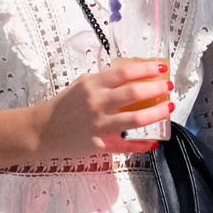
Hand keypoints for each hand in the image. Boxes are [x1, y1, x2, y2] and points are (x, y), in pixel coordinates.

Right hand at [30, 60, 172, 158]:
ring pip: (134, 120)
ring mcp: (99, 124)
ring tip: (169, 108)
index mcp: (92, 84)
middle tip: (168, 86)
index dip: (146, 68)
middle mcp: (97, 102)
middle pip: (133, 93)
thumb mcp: (81, 85)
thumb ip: (103, 81)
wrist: (43, 129)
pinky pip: (125, 145)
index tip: (161, 66)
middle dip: (156, 88)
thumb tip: (130, 76)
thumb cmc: (64, 105)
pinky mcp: (99, 144)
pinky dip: (141, 144)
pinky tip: (153, 141)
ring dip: (156, 113)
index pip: (124, 72)